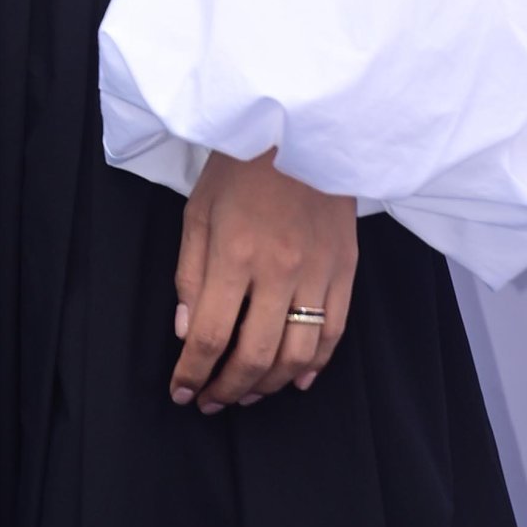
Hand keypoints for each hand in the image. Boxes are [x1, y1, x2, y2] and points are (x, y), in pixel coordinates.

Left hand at [168, 144, 356, 413]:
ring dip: (267, 386)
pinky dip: (315, 366)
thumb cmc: (242, 164)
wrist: (303, 125)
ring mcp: (318, 272)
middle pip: (254, 356)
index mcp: (235, 254)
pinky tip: (294, 379)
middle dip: (227, 390)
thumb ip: (191, 273)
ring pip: (296, 355)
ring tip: (246, 394)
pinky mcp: (345, 269)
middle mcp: (279, 271)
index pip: (211, 336)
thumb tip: (187, 332)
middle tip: (210, 402)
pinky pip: (334, 333)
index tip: (181, 392)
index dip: (193, 374)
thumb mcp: (198, 208)